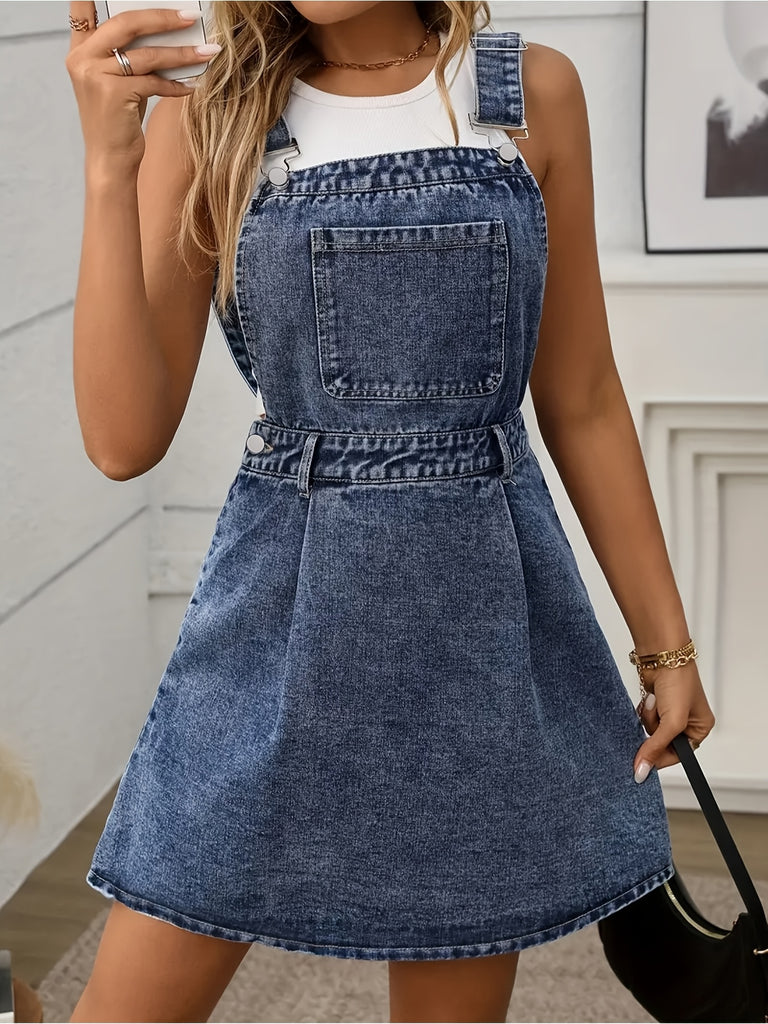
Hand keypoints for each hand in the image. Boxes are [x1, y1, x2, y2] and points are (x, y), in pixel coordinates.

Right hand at [65, 3, 215, 168]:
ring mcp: (95, 75)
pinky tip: (192, 85)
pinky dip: (176, 84)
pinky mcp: (113, 93)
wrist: (110, 160)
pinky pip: (153, 81)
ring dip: (182, 53)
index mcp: (80, 50)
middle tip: (191, 16)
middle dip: (162, 17)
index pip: (83, 9)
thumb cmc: (117, 120)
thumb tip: (167, 30)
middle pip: (126, 23)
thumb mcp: (117, 82)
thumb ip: (128, 55)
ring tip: (208, 51)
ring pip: (146, 55)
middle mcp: (82, 58)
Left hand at [633, 659, 715, 782]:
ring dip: (648, 719)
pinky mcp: (655, 705)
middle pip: (662, 743)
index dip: (660, 759)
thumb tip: (643, 769)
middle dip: (654, 732)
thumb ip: (656, 747)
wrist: (662, 656)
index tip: (643, 764)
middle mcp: (686, 722)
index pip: (679, 755)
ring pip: (650, 731)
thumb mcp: (672, 721)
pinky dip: (643, 711)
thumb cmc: (678, 681)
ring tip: (655, 702)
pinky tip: (649, 698)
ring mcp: (669, 713)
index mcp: (700, 728)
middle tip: (654, 719)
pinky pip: (644, 718)